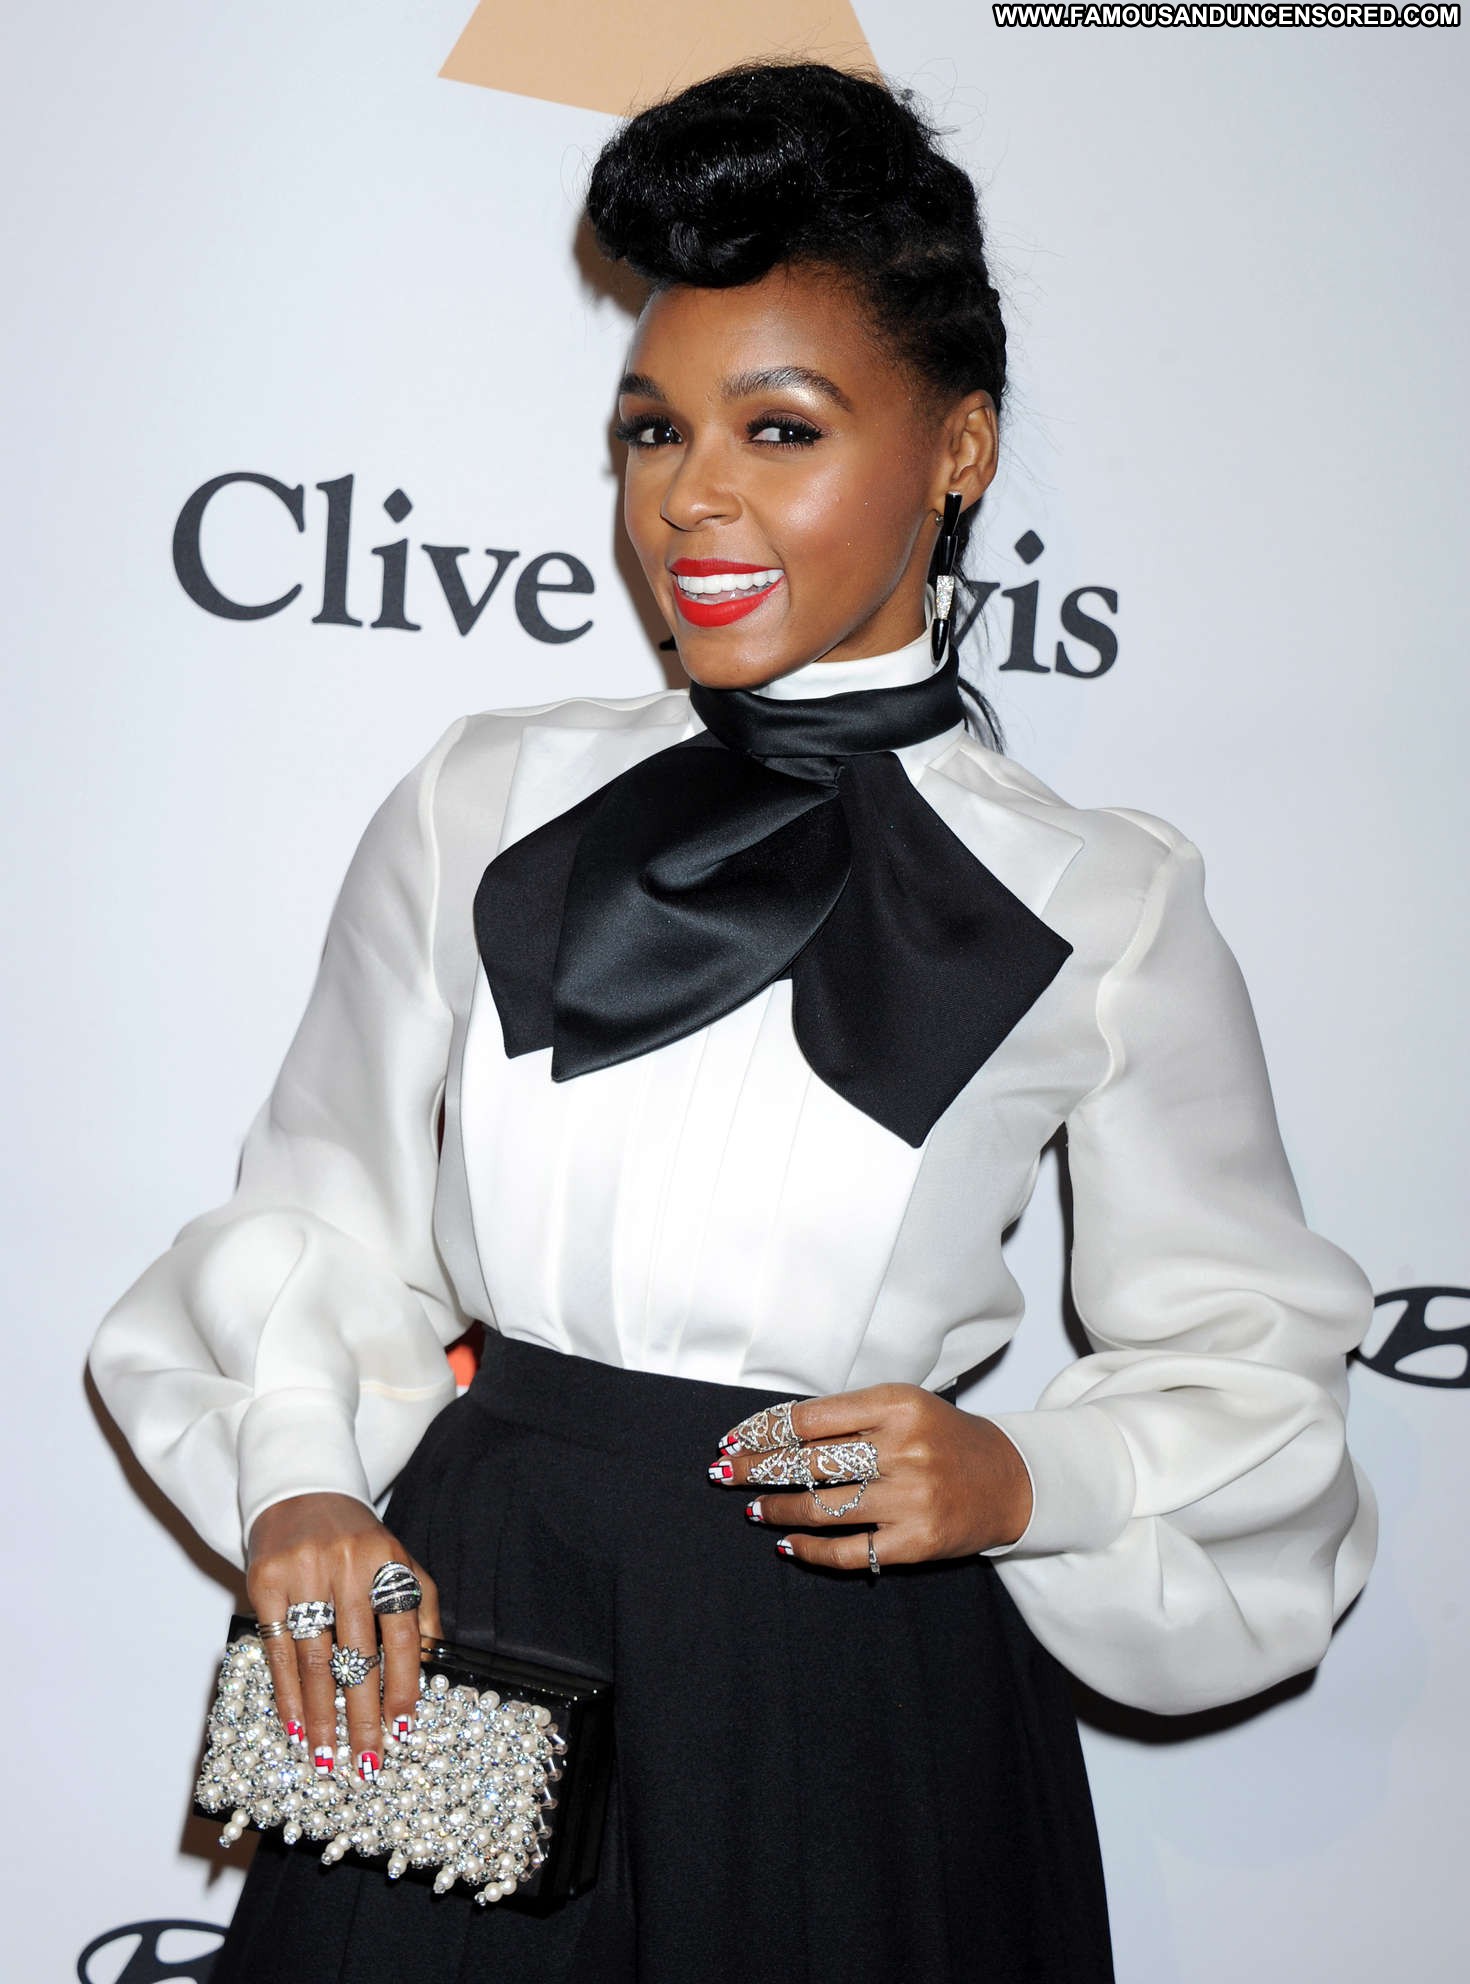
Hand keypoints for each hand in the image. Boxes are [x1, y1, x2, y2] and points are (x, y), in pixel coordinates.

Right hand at [245, 1493, 442, 1780]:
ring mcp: (304, 1573)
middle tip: (366, 1760)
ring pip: (315, 1659)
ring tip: (326, 1756)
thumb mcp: (398, 1559)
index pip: (403, 1633)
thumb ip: (422, 1604)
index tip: (402, 1728)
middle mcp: (347, 1566)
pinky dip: (287, 1693)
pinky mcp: (266, 1582)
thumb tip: (435, 1662)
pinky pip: (278, 1650)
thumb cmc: (356, 1538)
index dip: (405, 1684)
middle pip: (358, 1655)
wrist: (301, 1490)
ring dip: (321, 1715)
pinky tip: (294, 1724)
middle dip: (363, 1715)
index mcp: (387, 1561)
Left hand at [707, 1383, 1033, 1568]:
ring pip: (822, 1507)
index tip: (733, 1438)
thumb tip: (774, 1433)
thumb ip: (848, 1416)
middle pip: (809, 1462)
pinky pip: (850, 1550)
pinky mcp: (916, 1541)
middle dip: (756, 1468)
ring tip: (751, 1508)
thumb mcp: (903, 1407)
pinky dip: (811, 1550)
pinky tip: (786, 1544)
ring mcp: (911, 1498)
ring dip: (776, 1509)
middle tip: (722, 1472)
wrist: (1011, 1480)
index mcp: (898, 1404)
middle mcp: (904, 1449)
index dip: (764, 1430)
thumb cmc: (945, 1438)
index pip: (811, 1418)